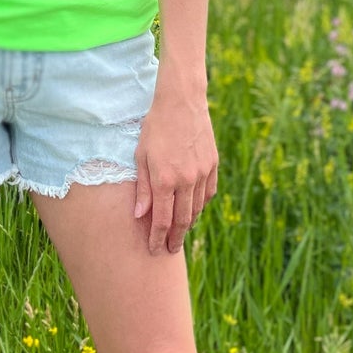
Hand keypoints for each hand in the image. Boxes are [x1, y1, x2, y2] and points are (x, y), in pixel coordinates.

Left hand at [132, 81, 217, 254]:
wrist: (181, 102)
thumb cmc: (154, 127)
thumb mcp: (141, 156)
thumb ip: (142, 188)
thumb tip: (140, 216)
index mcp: (164, 179)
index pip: (162, 220)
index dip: (157, 238)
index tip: (154, 250)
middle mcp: (186, 180)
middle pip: (182, 220)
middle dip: (175, 238)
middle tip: (169, 250)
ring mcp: (202, 173)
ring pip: (197, 208)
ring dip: (188, 224)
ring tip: (180, 233)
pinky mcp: (212, 165)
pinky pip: (208, 193)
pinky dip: (200, 205)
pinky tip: (194, 210)